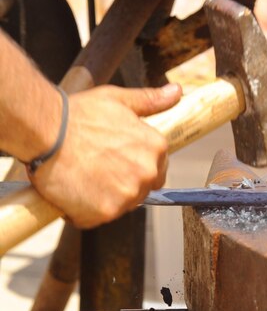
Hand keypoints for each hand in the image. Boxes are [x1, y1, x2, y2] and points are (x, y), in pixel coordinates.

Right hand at [30, 83, 181, 227]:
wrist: (45, 132)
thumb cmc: (79, 115)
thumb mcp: (119, 100)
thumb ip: (151, 101)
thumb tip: (176, 92)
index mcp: (155, 148)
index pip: (156, 170)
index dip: (134, 167)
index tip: (115, 161)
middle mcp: (147, 174)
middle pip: (140, 190)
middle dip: (122, 183)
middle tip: (96, 168)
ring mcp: (127, 196)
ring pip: (120, 205)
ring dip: (104, 198)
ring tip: (83, 177)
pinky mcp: (104, 213)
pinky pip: (96, 218)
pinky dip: (84, 211)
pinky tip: (72, 190)